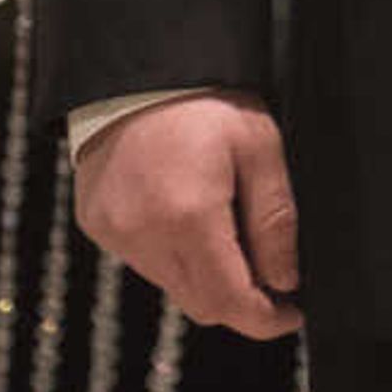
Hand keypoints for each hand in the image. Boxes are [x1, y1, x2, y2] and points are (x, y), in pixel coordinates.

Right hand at [73, 90, 300, 339]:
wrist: (138, 71)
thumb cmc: (206, 102)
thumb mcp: (261, 150)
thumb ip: (275, 221)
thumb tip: (286, 280)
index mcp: (189, 218)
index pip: (231, 302)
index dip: (267, 320)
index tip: (293, 314)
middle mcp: (143, 236)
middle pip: (201, 305)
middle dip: (241, 301)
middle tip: (274, 276)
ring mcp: (115, 234)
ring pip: (172, 286)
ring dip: (207, 277)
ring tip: (232, 233)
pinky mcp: (97, 226)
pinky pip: (144, 262)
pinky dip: (174, 256)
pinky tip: (190, 216)